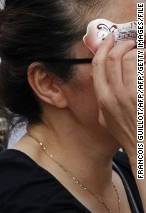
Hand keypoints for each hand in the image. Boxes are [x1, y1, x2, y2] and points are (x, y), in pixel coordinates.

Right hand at [92, 36, 136, 152]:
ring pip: (131, 58)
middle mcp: (114, 95)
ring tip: (143, 53)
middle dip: (123, 44)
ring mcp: (131, 94)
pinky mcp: (144, 94)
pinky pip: (144, 68)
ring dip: (139, 51)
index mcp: (103, 99)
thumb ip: (103, 102)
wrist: (143, 147)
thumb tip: (104, 85)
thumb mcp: (106, 120)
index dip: (103, 48)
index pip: (97, 66)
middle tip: (131, 43)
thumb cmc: (127, 135)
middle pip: (114, 57)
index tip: (110, 39)